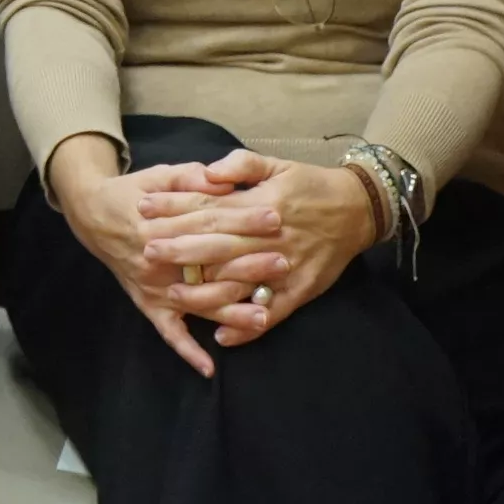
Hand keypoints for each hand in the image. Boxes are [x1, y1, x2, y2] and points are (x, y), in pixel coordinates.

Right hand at [45, 136, 285, 375]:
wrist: (93, 215)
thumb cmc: (133, 193)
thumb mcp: (159, 174)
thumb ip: (190, 177)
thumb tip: (221, 179)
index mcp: (160, 223)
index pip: (209, 222)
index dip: (244, 220)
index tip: (276, 218)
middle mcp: (157, 260)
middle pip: (208, 265)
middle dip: (248, 265)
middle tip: (283, 263)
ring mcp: (153, 287)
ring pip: (196, 303)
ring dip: (230, 312)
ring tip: (264, 314)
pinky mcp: (148, 304)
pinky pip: (169, 333)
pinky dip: (187, 351)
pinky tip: (209, 368)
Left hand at [138, 148, 382, 352]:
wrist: (359, 208)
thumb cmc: (311, 184)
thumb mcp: (277, 164)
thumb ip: (241, 165)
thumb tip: (208, 171)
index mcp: (261, 203)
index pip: (210, 207)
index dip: (175, 208)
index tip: (144, 208)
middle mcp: (270, 237)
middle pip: (218, 245)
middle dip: (179, 249)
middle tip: (145, 251)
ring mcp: (286, 266)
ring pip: (240, 283)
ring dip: (206, 293)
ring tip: (173, 296)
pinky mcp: (301, 290)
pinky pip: (271, 313)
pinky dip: (247, 327)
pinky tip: (221, 339)